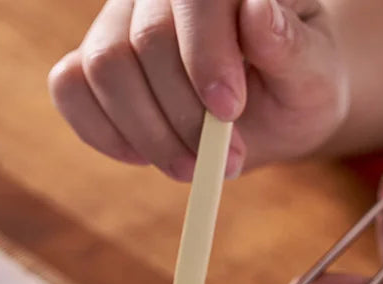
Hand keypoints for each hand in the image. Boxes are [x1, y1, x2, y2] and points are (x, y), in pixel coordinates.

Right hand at [48, 0, 348, 180]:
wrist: (273, 108)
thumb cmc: (296, 86)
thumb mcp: (312, 74)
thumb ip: (288, 47)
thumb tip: (258, 12)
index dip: (206, 52)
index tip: (228, 111)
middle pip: (144, 41)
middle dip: (183, 115)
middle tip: (225, 162)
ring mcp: (120, 22)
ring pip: (103, 67)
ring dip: (147, 133)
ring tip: (191, 168)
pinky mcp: (92, 64)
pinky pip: (69, 88)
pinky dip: (102, 132)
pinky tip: (143, 155)